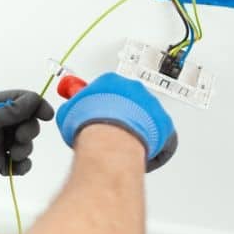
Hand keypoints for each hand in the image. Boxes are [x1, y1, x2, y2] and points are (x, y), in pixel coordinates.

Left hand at [0, 91, 54, 196]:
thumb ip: (10, 110)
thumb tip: (33, 100)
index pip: (22, 99)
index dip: (36, 106)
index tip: (46, 115)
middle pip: (28, 122)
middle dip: (29, 131)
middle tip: (19, 139)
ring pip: (26, 143)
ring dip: (24, 149)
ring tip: (11, 155)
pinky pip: (20, 162)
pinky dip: (21, 165)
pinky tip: (11, 168)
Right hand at [55, 73, 177, 171]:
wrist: (109, 138)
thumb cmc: (91, 124)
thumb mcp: (70, 112)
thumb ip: (74, 108)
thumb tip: (71, 114)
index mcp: (111, 81)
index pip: (108, 89)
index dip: (104, 103)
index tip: (100, 109)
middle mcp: (134, 90)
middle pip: (131, 101)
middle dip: (124, 114)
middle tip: (113, 129)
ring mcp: (151, 106)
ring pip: (147, 117)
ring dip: (139, 128)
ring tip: (126, 143)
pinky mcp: (164, 125)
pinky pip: (162, 136)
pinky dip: (154, 145)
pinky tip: (141, 152)